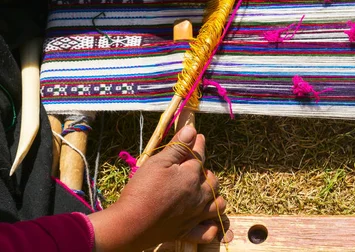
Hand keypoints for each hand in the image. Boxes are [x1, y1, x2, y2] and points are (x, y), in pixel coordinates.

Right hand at [89, 126, 225, 250]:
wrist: (130, 225)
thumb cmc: (142, 190)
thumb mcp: (157, 163)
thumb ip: (177, 147)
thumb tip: (193, 130)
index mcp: (191, 176)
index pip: (199, 156)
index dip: (198, 144)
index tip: (198, 137)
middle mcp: (198, 196)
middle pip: (213, 181)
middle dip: (207, 172)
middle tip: (195, 168)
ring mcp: (195, 215)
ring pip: (218, 205)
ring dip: (215, 197)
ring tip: (205, 192)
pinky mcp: (187, 232)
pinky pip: (208, 231)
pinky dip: (211, 226)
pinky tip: (206, 220)